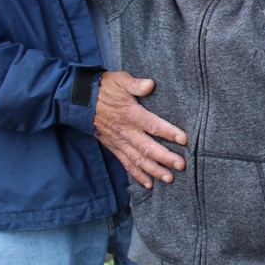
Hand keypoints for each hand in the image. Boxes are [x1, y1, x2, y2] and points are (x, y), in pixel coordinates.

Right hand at [93, 71, 188, 188]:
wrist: (80, 100)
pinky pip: (126, 164)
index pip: (152, 125)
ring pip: (138, 159)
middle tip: (182, 165)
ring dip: (154, 170)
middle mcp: (125, 131)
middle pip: (147, 147)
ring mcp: (119, 141)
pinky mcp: (114, 147)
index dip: (168, 132)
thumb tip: (150, 84)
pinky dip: (137, 175)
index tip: (184, 139)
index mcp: (130, 114)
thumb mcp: (120, 80)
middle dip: (165, 158)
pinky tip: (149, 184)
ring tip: (169, 179)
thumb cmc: (104, 88)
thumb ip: (135, 84)